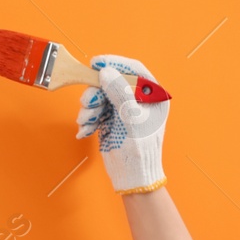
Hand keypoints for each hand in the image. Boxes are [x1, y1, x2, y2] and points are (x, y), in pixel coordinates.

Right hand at [74, 53, 167, 194]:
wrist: (132, 177)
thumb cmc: (141, 151)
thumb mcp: (132, 120)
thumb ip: (120, 94)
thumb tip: (106, 72)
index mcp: (153, 96)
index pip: (135, 70)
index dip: (116, 63)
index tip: (96, 62)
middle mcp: (138, 99)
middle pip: (112, 80)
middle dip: (96, 91)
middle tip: (87, 102)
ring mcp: (123, 108)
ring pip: (100, 94)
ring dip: (89, 106)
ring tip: (86, 120)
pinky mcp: (110, 118)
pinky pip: (95, 109)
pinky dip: (88, 117)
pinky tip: (86, 130)